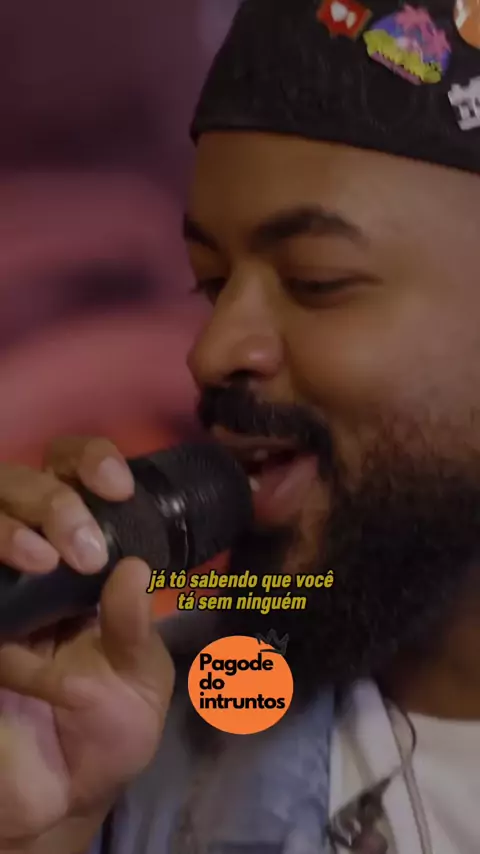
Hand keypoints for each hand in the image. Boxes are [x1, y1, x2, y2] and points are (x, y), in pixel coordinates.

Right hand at [0, 437, 174, 851]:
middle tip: (83, 550)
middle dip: (50, 499)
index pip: (73, 475)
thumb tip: (135, 569)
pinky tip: (15, 589)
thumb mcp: (138, 677)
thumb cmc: (105, 725)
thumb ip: (134, 628)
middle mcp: (28, 557)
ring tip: (41, 560)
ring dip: (7, 526)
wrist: (56, 794)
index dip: (89, 462)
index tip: (118, 488)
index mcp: (81, 555)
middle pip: (15, 482)